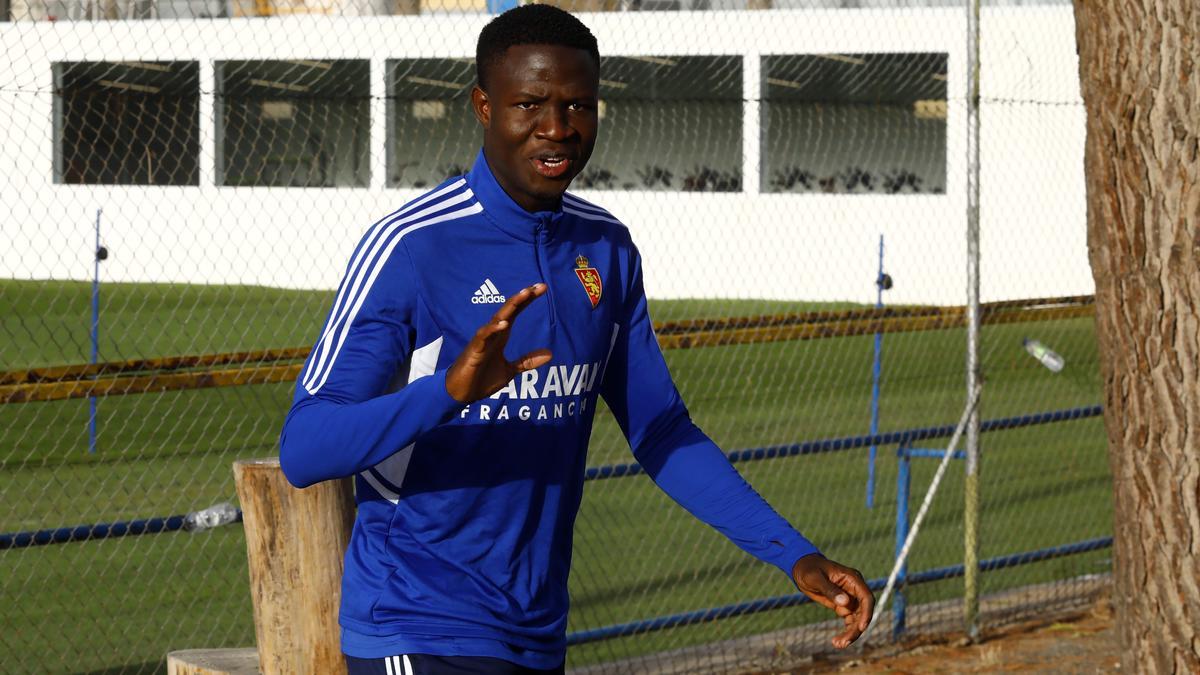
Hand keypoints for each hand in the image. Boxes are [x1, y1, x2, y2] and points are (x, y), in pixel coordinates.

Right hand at [445, 283, 552, 403]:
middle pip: (508, 311)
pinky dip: (492, 329)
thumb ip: (527, 361)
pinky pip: (483, 336)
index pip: (515, 313)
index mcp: (501, 336)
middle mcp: (492, 334)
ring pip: (497, 319)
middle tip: (537, 287)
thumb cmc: (482, 379)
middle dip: (522, 298)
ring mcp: (482, 341)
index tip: (542, 288)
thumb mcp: (510, 370)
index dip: (527, 301)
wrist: (461, 394)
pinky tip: (503, 324)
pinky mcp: (474, 351)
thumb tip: (550, 354)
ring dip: (510, 307)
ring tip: (523, 295)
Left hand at [792, 554, 873, 648]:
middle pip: (863, 612)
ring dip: (851, 633)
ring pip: (857, 619)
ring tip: (838, 644)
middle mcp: (855, 590)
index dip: (867, 613)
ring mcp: (850, 598)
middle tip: (844, 642)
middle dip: (856, 628)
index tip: (861, 627)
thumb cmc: (808, 569)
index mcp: (852, 579)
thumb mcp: (815, 578)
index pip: (866, 598)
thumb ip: (830, 590)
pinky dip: (846, 631)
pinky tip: (837, 641)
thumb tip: (845, 603)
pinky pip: (849, 621)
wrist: (801, 569)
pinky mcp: (843, 606)